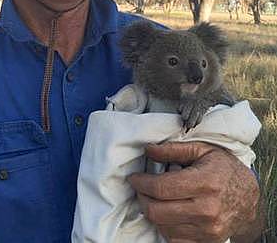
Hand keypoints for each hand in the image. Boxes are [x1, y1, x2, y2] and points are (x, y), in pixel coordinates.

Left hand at [128, 141, 261, 242]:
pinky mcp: (206, 241)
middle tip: (139, 187)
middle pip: (157, 211)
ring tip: (152, 197)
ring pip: (162, 226)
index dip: (141, 183)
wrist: (249, 197)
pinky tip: (165, 211)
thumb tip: (148, 150)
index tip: (134, 178)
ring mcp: (207, 229)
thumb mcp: (202, 150)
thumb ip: (173, 149)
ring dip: (151, 212)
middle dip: (141, 198)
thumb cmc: (224, 169)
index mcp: (204, 183)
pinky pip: (174, 239)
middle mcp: (206, 209)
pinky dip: (164, 225)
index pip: (161, 188)